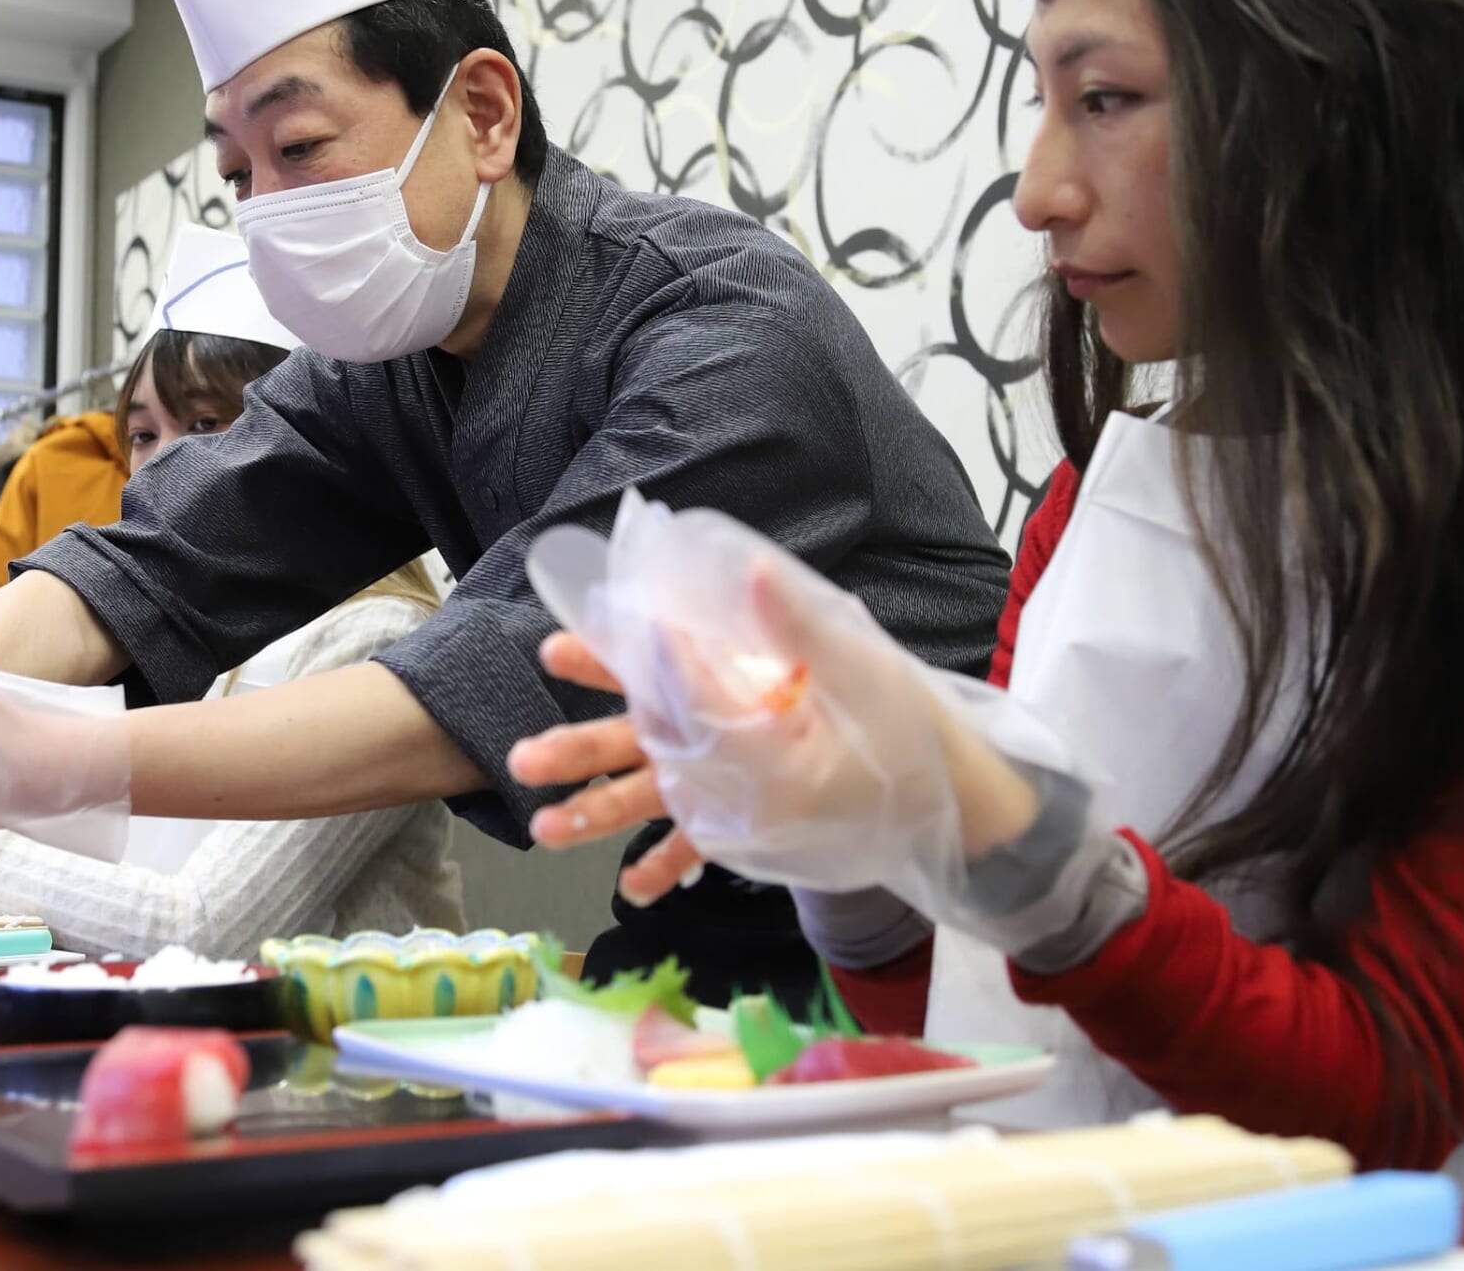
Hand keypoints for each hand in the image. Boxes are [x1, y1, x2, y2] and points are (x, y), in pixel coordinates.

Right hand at [533, 531, 1044, 900]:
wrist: (941, 777)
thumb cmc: (893, 706)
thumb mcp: (851, 661)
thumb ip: (796, 622)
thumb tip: (755, 571)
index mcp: (734, 675)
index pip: (657, 658)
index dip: (606, 651)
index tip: (555, 648)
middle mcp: (718, 723)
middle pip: (632, 730)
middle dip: (575, 745)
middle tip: (523, 760)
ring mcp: (727, 775)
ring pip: (646, 790)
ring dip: (596, 811)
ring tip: (547, 833)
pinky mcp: (747, 819)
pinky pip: (696, 843)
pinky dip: (665, 865)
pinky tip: (635, 892)